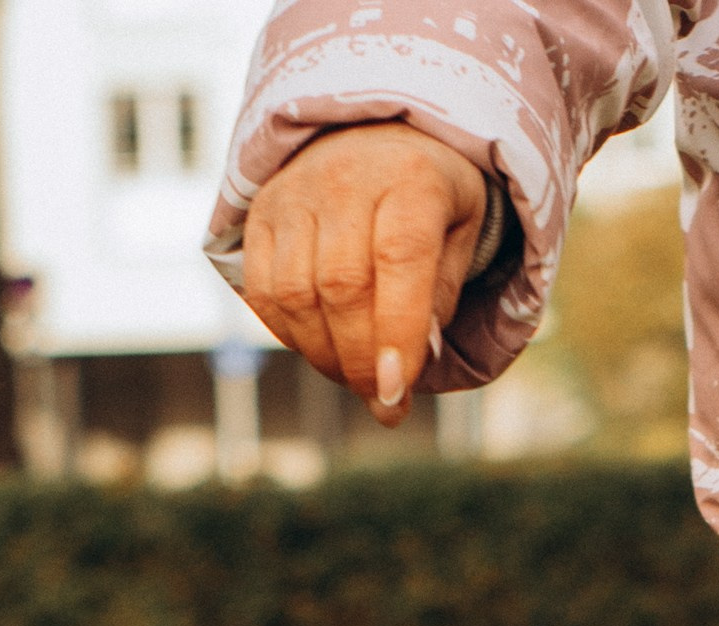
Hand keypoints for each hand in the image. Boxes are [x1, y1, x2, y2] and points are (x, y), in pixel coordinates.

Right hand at [242, 122, 490, 424]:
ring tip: (355, 376)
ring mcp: (294, 193)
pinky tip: (321, 347)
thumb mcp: (458, 239)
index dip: (396, 333)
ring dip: (324, 356)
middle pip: (341, 287)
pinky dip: (290, 336)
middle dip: (361, 361)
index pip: (398, 259)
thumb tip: (399, 377)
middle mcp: (345, 177)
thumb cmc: (428, 201)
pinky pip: (264, 292)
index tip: (396, 395)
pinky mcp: (260, 214)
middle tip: (382, 400)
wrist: (374, 133)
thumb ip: (436, 302)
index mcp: (411, 177)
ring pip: (296, 295)